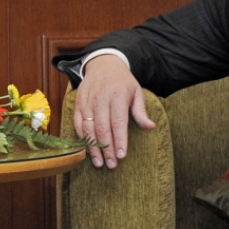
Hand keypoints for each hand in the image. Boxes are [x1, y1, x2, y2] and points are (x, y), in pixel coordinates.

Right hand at [72, 54, 154, 168]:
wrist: (103, 64)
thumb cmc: (122, 81)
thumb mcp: (136, 92)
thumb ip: (141, 111)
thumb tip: (150, 127)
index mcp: (118, 96)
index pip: (118, 122)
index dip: (119, 140)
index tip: (121, 155)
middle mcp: (101, 99)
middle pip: (102, 129)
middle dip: (106, 149)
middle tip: (111, 164)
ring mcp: (87, 102)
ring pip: (88, 129)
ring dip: (93, 148)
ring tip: (99, 162)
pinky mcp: (78, 104)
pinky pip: (78, 124)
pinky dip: (82, 138)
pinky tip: (88, 150)